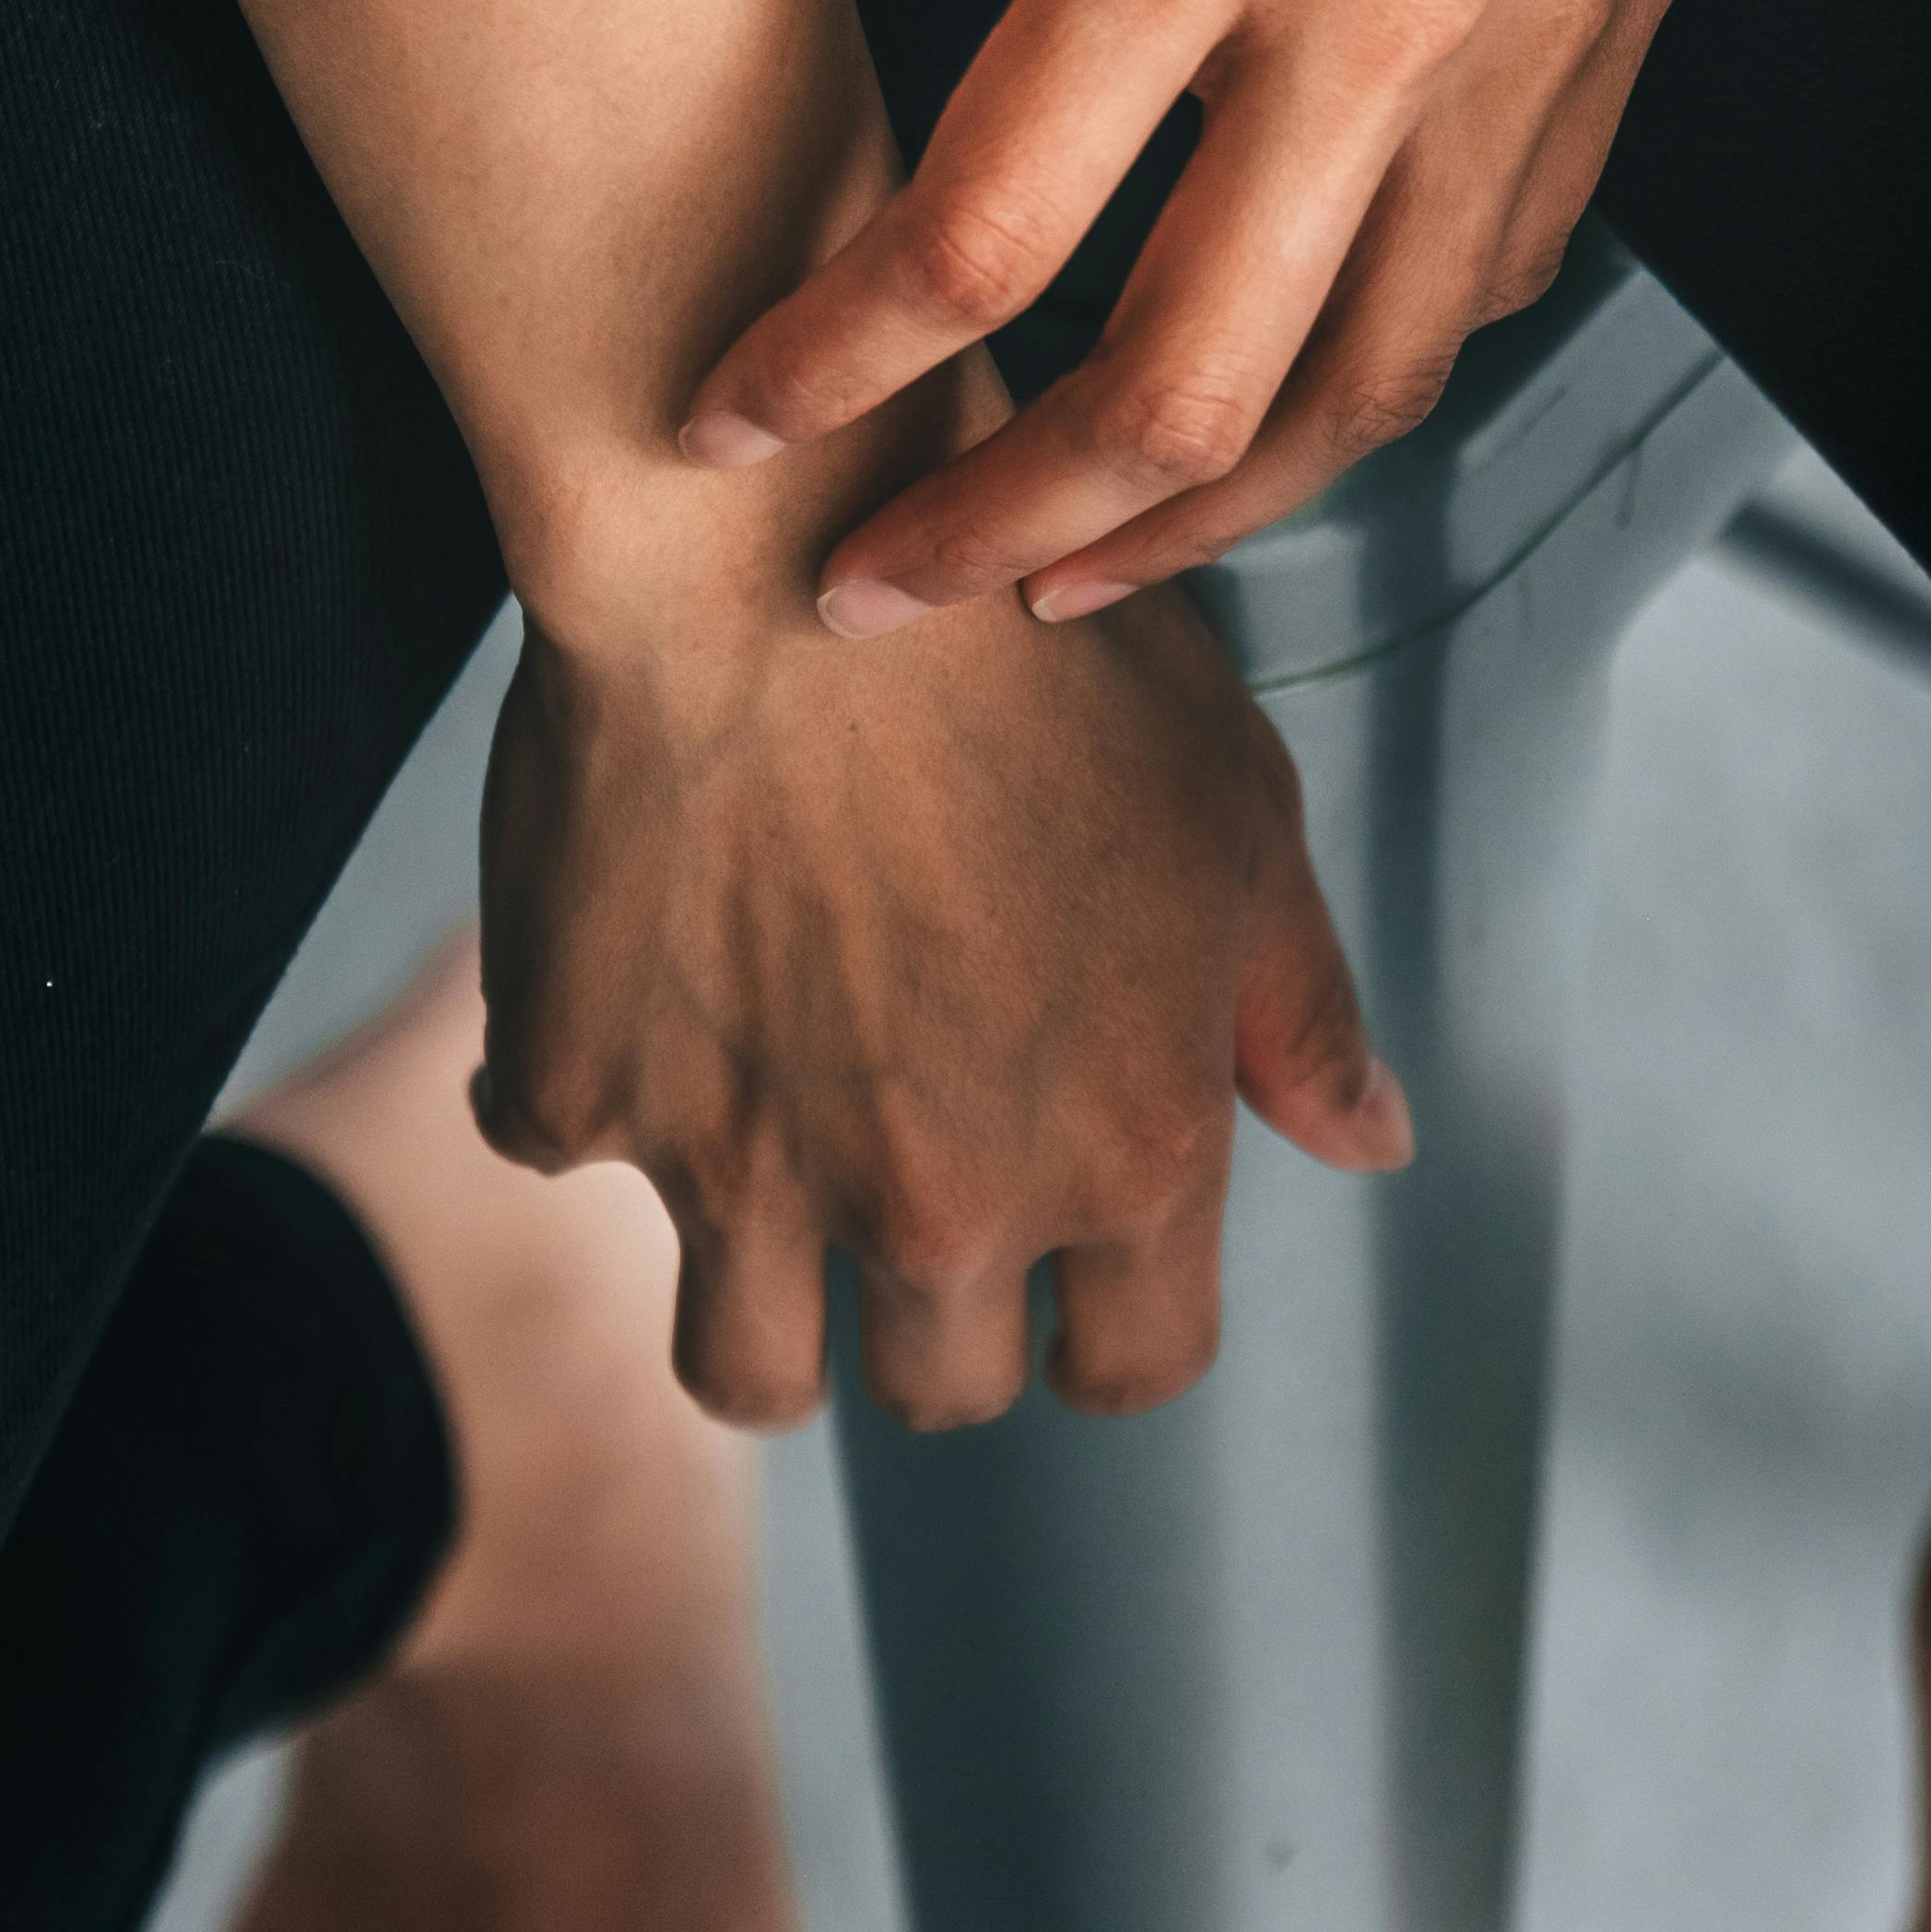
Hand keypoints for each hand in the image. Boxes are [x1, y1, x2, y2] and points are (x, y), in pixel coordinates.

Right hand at [474, 554, 1410, 1432]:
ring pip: (747, 1371)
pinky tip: (626, 983)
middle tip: (913, 1187)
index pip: (1134, 1367)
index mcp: (1124, 1155)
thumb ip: (1298, 1009)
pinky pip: (560, 1152)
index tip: (1075, 1293)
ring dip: (764, 1306)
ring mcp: (744, 1168)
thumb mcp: (1235, 815)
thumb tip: (1370, 1143)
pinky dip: (586, 1086)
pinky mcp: (580, 1094)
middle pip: (941, 1389)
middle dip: (939, 1315)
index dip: (1109, 1335)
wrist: (773, 543)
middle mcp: (940, 1202)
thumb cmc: (1035, 655)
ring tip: (767, 1184)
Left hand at [651, 0, 1930, 629]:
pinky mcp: (1624, 20)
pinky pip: (1487, 286)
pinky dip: (1361, 390)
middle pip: (1180, 392)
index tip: (728, 414)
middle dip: (997, 530)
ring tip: (1058, 568)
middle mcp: (1393, 12)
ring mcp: (1533, 39)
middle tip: (869, 598)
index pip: (984, 225)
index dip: (830, 358)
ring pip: (1359, 389)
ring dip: (1192, 516)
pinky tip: (1279, 395)